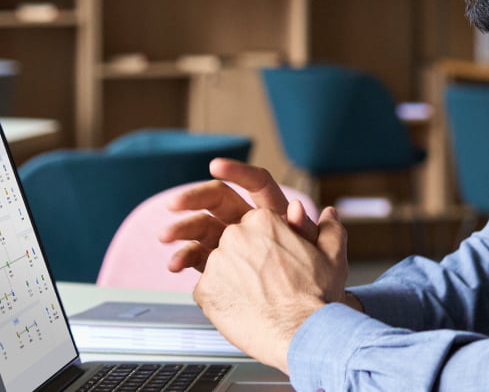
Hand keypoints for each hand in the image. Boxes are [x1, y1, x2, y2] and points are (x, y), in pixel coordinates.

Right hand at [160, 159, 317, 272]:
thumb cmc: (317, 287)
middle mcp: (250, 224)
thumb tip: (298, 207)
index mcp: (275, 214)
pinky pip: (199, 255)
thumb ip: (308, 233)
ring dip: (182, 229)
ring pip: (204, 226)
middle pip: (220, 200)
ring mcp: (232, 245)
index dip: (238, 172)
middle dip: (194, 198)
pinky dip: (185, 257)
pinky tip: (175, 264)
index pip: (257, 183)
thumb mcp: (322, 259)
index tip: (215, 166)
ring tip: (166, 236)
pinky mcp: (219, 266)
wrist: (300, 322)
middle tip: (174, 204)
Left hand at [193, 205, 348, 372]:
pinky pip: (208, 290)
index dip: (266, 245)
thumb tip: (329, 214)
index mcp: (263, 221)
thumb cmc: (316, 298)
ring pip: (220, 267)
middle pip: (234, 243)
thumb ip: (329, 229)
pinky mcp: (204, 290)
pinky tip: (243, 308)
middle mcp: (235, 236)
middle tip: (266, 282)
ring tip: (256, 297)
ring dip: (233, 279)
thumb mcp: (333, 256)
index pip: (254, 225)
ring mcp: (216, 262)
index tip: (274, 260)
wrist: (302, 334)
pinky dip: (221, 299)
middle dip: (246, 260)